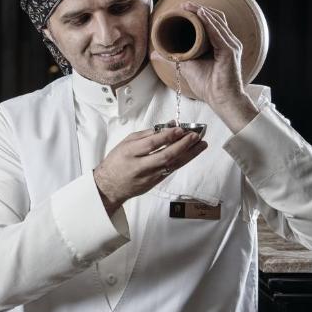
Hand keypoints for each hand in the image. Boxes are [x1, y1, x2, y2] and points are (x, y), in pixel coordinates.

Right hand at [92, 126, 207, 213]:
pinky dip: (183, 161)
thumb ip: (147, 134)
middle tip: (195, 136)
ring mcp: (149, 176)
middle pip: (165, 155)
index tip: (180, 128)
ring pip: (172, 164)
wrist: (110, 186)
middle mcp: (140, 166)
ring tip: (201, 144)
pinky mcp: (155, 183)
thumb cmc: (117, 161)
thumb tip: (168, 125)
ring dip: (189, 154)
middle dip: (182, 145)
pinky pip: (171, 170)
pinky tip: (192, 153)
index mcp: (130, 152)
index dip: (167, 136)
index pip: (151, 144)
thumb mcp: (126, 143)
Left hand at [150, 1, 259, 132]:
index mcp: (220, 44)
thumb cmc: (208, 85)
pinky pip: (218, 33)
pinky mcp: (229, 51)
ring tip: (188, 6)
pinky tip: (200, 14)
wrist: (220, 99)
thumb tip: (155, 53)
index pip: (211, 22)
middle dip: (198, 9)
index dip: (198, 13)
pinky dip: (208, 22)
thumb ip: (172, 58)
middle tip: (183, 4)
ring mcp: (230, 45)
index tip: (182, 8)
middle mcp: (228, 42)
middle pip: (214, 18)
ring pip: (216, 22)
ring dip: (202, 12)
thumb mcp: (186, 67)